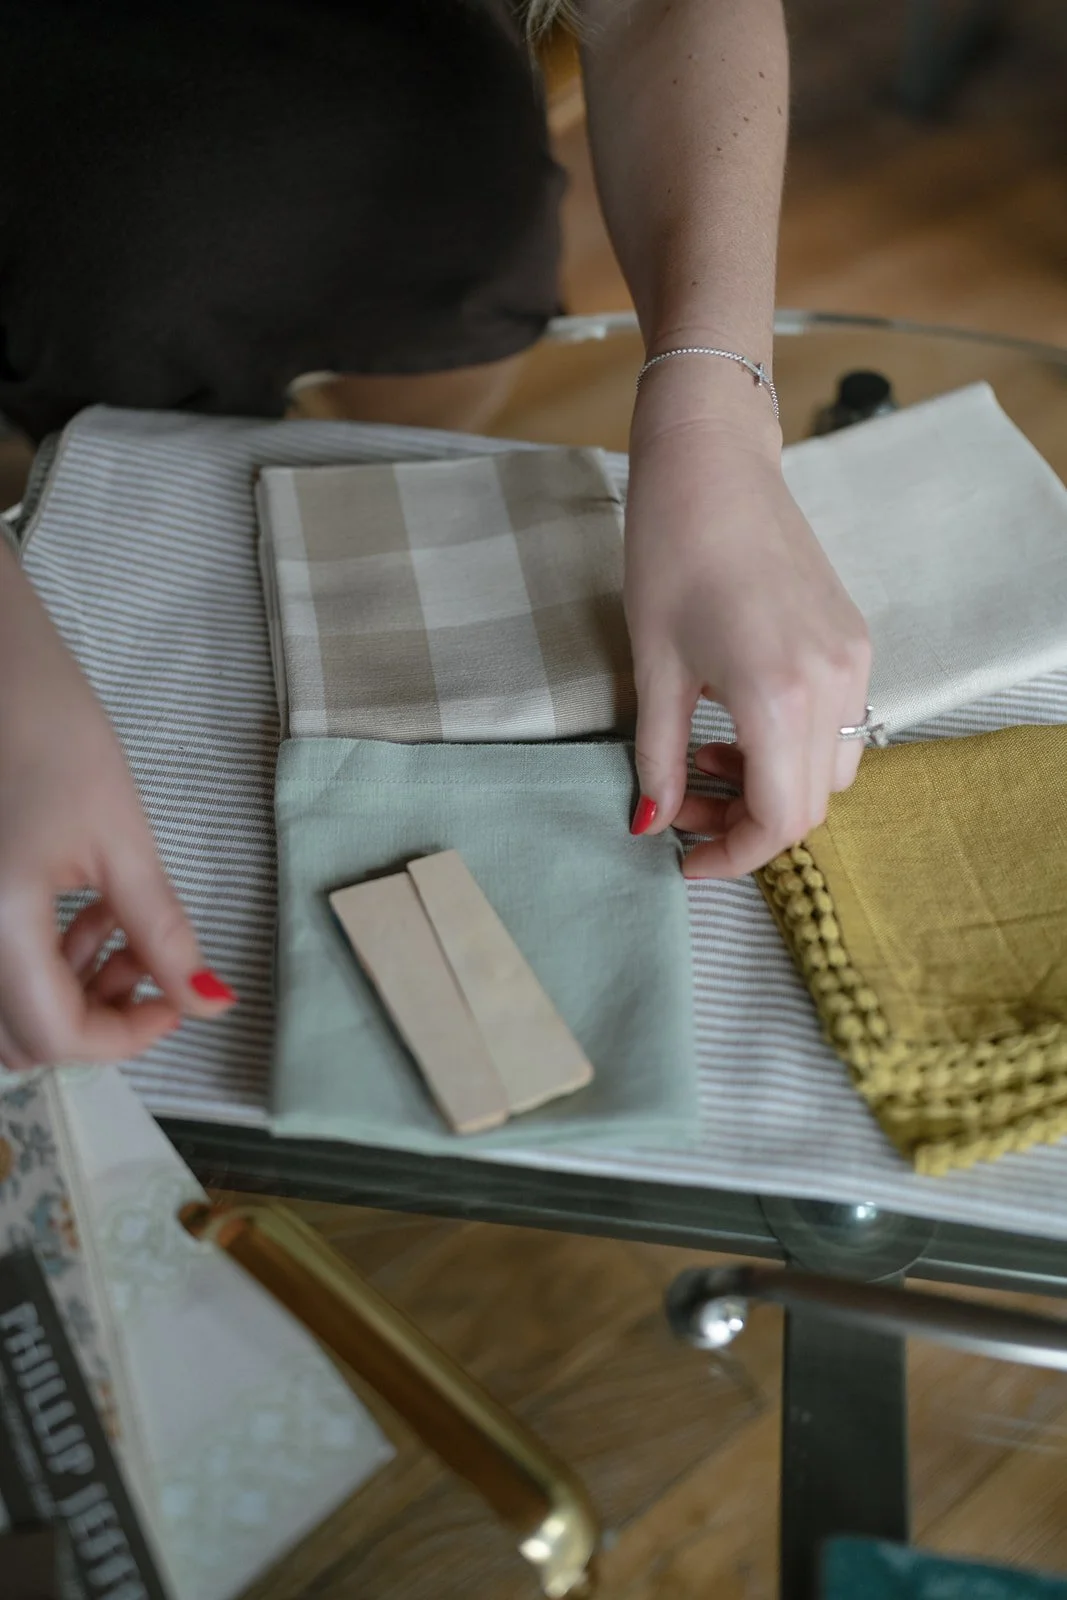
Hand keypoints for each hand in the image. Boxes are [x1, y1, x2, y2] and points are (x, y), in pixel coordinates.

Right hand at [0, 543, 234, 1068]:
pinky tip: (84, 912)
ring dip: (69, 992)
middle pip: (20, 1039)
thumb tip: (210, 1002)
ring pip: (4, 1010)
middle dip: (95, 1020)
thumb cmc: (51, 733)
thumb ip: (162, 933)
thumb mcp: (121, 838)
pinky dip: (40, 961)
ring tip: (124, 930)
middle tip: (151, 970)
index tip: (179, 1003)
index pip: (55, 1037)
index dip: (127, 1037)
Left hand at [624, 377, 871, 878]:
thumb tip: (648, 824)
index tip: (686, 858)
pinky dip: (795, 748)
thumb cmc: (670, 553)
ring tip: (710, 760)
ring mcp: (854, 659)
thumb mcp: (653, 667)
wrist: (712, 467)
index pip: (780, 819)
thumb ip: (658, 755)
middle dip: (748, 826)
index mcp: (779, 696)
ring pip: (832, 771)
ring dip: (775, 789)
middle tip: (685, 811)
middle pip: (812, 806)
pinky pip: (841, 725)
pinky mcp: (856, 639)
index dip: (733, 855)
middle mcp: (833, 684)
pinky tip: (741, 723)